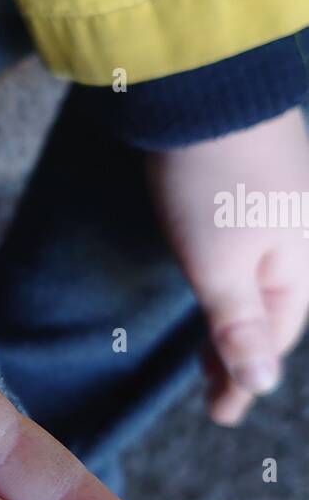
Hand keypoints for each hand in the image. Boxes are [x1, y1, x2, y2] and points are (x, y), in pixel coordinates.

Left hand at [147, 107, 308, 424]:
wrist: (201, 84)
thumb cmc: (210, 179)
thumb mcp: (218, 264)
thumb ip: (239, 324)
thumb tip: (263, 383)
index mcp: (304, 258)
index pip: (275, 335)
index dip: (245, 378)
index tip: (219, 416)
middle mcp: (305, 231)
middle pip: (275, 309)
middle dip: (242, 352)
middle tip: (209, 391)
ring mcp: (286, 200)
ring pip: (264, 278)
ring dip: (235, 318)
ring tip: (204, 352)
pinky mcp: (261, 176)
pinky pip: (255, 246)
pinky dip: (234, 279)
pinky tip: (218, 285)